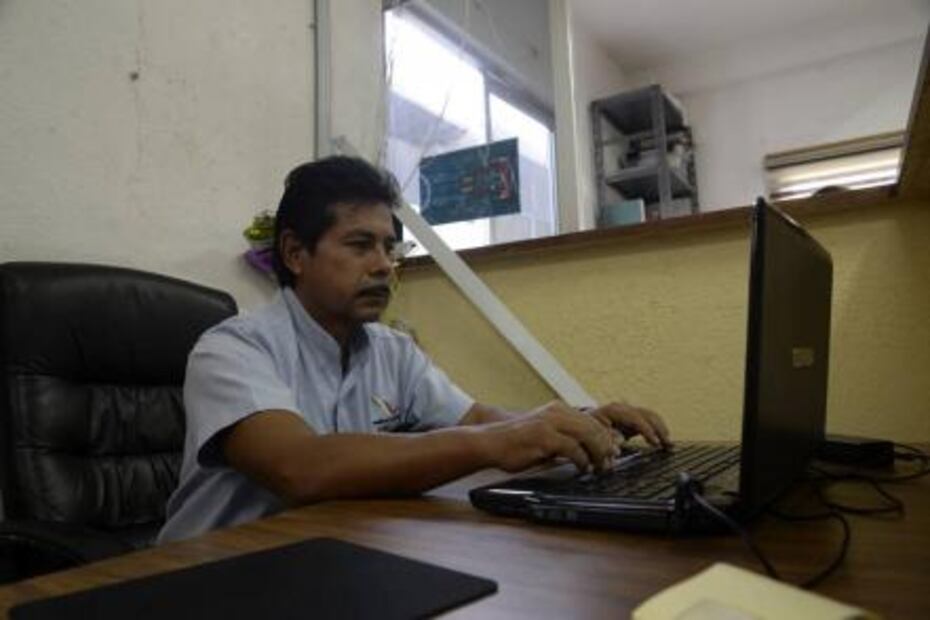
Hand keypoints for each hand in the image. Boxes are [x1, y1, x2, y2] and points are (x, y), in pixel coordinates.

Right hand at [477, 401, 619, 473]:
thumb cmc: (518, 442)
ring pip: (588, 435)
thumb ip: (566, 438)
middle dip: (607, 447)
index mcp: (559, 410)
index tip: (613, 454)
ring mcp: (550, 423)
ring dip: (598, 453)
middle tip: (611, 463)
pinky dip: (582, 460)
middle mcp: (556, 413)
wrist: (491, 442)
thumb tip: (591, 451)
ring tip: (600, 467)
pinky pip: (572, 448)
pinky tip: (583, 468)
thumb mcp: (546, 435)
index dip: (607, 438)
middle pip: (595, 427)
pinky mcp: (544, 437)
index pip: (593, 421)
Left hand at [587, 401, 669, 447]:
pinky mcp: (632, 418)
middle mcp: (622, 408)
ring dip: (661, 430)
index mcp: (612, 410)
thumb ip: (606, 438)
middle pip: (646, 414)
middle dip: (659, 429)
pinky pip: (649, 422)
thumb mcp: (593, 434)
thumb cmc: (587, 431)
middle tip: (667, 444)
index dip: (647, 429)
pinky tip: (664, 442)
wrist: (582, 425)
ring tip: (669, 445)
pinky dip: (658, 431)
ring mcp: (628, 412)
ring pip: (651, 417)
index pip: (635, 417)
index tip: (655, 442)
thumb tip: (620, 441)